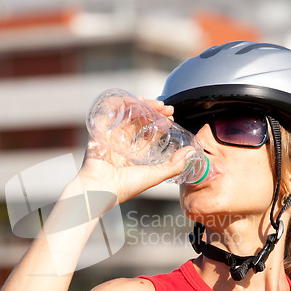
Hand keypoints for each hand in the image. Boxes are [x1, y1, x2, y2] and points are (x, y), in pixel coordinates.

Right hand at [79, 100, 193, 202]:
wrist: (100, 189)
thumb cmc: (124, 187)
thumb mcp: (155, 176)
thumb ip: (174, 165)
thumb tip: (191, 152)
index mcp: (134, 155)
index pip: (149, 134)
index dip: (160, 124)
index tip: (171, 118)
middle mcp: (122, 145)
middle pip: (139, 121)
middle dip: (154, 112)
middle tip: (167, 109)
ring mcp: (110, 137)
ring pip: (127, 114)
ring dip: (142, 105)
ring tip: (157, 104)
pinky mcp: (99, 131)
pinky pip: (110, 112)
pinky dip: (122, 103)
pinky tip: (136, 101)